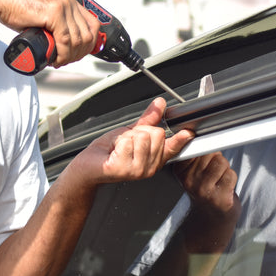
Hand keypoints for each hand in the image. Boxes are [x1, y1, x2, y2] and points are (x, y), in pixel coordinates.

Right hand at [3, 0, 99, 67]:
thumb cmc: (17, 8)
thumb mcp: (44, 14)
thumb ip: (56, 23)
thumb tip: (64, 43)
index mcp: (69, 1)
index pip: (92, 25)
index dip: (88, 44)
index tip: (77, 54)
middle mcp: (69, 1)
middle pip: (87, 35)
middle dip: (79, 54)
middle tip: (65, 61)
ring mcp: (63, 6)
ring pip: (77, 40)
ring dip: (70, 57)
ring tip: (58, 62)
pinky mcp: (54, 13)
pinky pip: (65, 40)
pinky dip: (62, 54)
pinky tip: (55, 60)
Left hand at [71, 98, 193, 185]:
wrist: (87, 167)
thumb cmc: (107, 153)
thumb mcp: (130, 132)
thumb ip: (148, 120)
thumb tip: (160, 104)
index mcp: (153, 158)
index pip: (172, 147)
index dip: (181, 139)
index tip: (188, 132)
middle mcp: (148, 167)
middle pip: (157, 133)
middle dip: (139, 131)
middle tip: (127, 141)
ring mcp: (137, 170)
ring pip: (142, 136)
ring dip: (126, 136)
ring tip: (119, 147)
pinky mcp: (124, 169)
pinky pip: (128, 141)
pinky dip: (117, 141)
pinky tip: (113, 152)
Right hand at [175, 152, 240, 252]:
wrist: (210, 219)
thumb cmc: (204, 190)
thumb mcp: (193, 171)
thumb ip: (197, 154)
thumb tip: (210, 136)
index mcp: (180, 171)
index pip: (197, 147)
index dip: (206, 151)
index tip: (206, 159)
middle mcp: (189, 181)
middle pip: (210, 153)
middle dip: (216, 160)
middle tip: (213, 173)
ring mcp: (204, 191)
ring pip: (221, 162)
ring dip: (225, 169)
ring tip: (219, 180)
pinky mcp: (219, 198)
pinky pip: (231, 175)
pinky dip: (232, 179)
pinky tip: (225, 188)